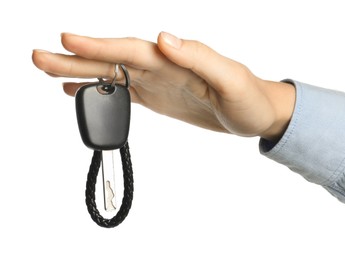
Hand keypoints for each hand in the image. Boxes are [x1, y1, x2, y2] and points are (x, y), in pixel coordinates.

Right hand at [32, 32, 294, 140]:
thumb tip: (164, 38)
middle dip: (75, 58)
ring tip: (50, 72)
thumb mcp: (231, 78)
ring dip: (80, 72)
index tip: (66, 40)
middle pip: (111, 58)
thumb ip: (199, 57)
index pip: (130, 48)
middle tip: (38, 57)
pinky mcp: (158, 97)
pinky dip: (99, 89)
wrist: (257, 114)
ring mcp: (157, 81)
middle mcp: (161, 65)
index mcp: (174, 58)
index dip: (99, 45)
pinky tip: (82, 91)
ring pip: (111, 73)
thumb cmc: (250, 97)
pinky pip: (123, 90)